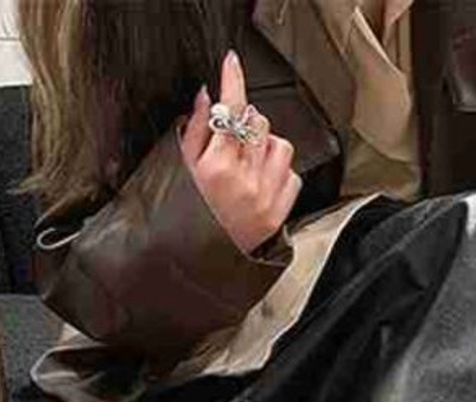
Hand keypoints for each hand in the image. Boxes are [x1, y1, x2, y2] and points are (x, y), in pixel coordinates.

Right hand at [180, 49, 300, 255]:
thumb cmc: (188, 216)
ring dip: (266, 147)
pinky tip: (261, 185)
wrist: (202, 262)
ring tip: (247, 165)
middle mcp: (244, 180)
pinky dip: (279, 173)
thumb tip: (205, 95)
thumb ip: (195, 129)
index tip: (232, 63)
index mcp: (216, 166)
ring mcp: (265, 197)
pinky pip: (292, 175)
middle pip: (258, 122)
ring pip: (280, 145)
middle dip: (246, 123)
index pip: (231, 109)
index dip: (233, 80)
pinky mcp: (280, 213)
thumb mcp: (183, 170)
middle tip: (231, 141)